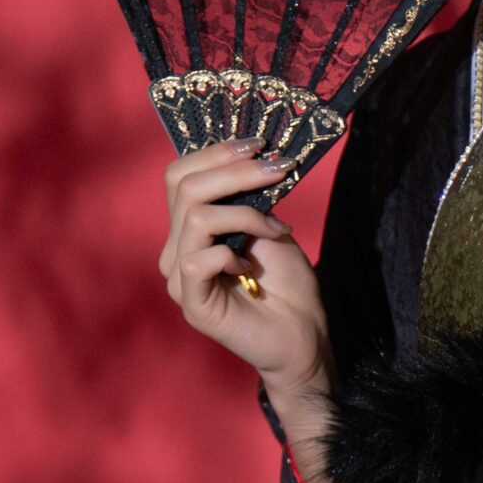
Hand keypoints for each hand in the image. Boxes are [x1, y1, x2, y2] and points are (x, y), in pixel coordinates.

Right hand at [158, 141, 329, 383]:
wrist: (305, 338)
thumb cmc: (288, 287)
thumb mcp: (270, 227)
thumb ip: (249, 198)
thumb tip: (251, 156)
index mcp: (190, 229)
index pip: (179, 176)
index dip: (216, 153)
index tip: (258, 144)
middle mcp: (177, 249)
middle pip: (184, 187)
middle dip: (235, 171)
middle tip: (277, 168)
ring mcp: (180, 278)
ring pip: (195, 217)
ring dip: (244, 213)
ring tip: (275, 229)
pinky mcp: (191, 303)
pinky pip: (198, 259)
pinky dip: (232, 252)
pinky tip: (252, 268)